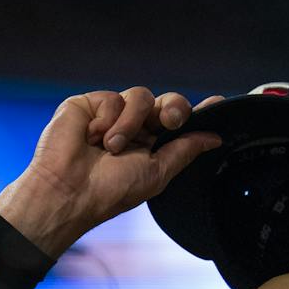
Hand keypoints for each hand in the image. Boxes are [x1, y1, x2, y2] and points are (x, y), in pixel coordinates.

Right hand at [0, 87, 223, 258]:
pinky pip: (114, 97)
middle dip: (173, 110)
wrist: (69, 190)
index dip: (199, 114)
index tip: (219, 103)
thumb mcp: (157, 173)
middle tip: (170, 121)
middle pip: (167, 103)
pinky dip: (107, 119)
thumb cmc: (110, 191)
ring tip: (111, 147)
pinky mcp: (90, 104)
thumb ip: (184, 151)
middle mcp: (135, 128)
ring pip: (141, 97)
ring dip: (130, 123)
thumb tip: (214, 138)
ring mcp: (112, 114)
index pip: (179, 124)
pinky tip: (92, 137)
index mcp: (152, 146)